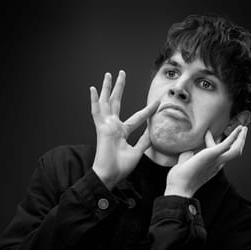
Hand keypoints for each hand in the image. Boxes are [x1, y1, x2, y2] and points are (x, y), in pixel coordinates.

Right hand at [90, 70, 159, 189]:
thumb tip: (153, 131)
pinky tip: (92, 89)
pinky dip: (93, 100)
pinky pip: (96, 112)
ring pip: (106, 102)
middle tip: (121, 73)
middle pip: (116, 103)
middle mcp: (113, 126)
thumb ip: (144, 140)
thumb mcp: (138, 151)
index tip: (157, 102)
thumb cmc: (121, 167)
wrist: (110, 175)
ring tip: (108, 75)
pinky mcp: (101, 128)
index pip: (137, 117)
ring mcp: (106, 126)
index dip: (148, 110)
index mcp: (122, 132)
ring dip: (107, 88)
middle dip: (119, 88)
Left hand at [164, 125, 247, 197]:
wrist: (180, 186)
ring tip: (243, 128)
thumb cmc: (180, 177)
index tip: (206, 131)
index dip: (211, 140)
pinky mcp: (214, 155)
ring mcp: (217, 160)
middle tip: (242, 130)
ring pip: (236, 150)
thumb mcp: (185, 162)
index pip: (215, 151)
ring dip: (241, 139)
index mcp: (210, 166)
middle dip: (238, 141)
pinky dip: (235, 136)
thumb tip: (188, 150)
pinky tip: (239, 128)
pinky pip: (229, 144)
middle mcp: (217, 164)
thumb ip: (187, 156)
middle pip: (233, 153)